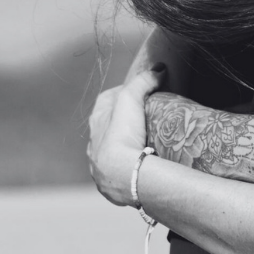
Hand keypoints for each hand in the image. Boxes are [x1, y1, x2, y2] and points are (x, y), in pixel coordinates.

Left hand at [87, 65, 166, 204]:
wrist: (123, 174)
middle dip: (124, 122)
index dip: (123, 93)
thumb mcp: (131, 99)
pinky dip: (127, 168)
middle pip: (108, 127)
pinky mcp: (109, 184)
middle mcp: (94, 142)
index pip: (107, 99)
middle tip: (146, 119)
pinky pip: (118, 173)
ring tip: (145, 145)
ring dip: (124, 147)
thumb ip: (143, 81)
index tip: (140, 92)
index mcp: (96, 120)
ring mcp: (100, 165)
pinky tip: (140, 168)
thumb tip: (159, 69)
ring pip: (111, 152)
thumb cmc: (122, 134)